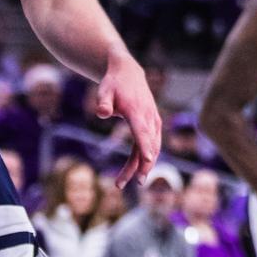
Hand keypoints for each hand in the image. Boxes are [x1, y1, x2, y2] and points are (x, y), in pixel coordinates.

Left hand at [91, 55, 162, 187]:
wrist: (128, 72)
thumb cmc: (113, 84)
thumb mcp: (104, 90)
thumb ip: (103, 102)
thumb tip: (101, 113)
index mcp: (137, 111)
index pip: (142, 132)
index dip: (145, 147)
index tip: (148, 161)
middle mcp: (149, 116)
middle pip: (149, 145)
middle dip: (142, 165)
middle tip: (130, 183)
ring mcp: (153, 120)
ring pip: (154, 146)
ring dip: (145, 165)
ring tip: (131, 181)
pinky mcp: (153, 123)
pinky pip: (153, 143)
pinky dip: (148, 156)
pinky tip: (139, 168)